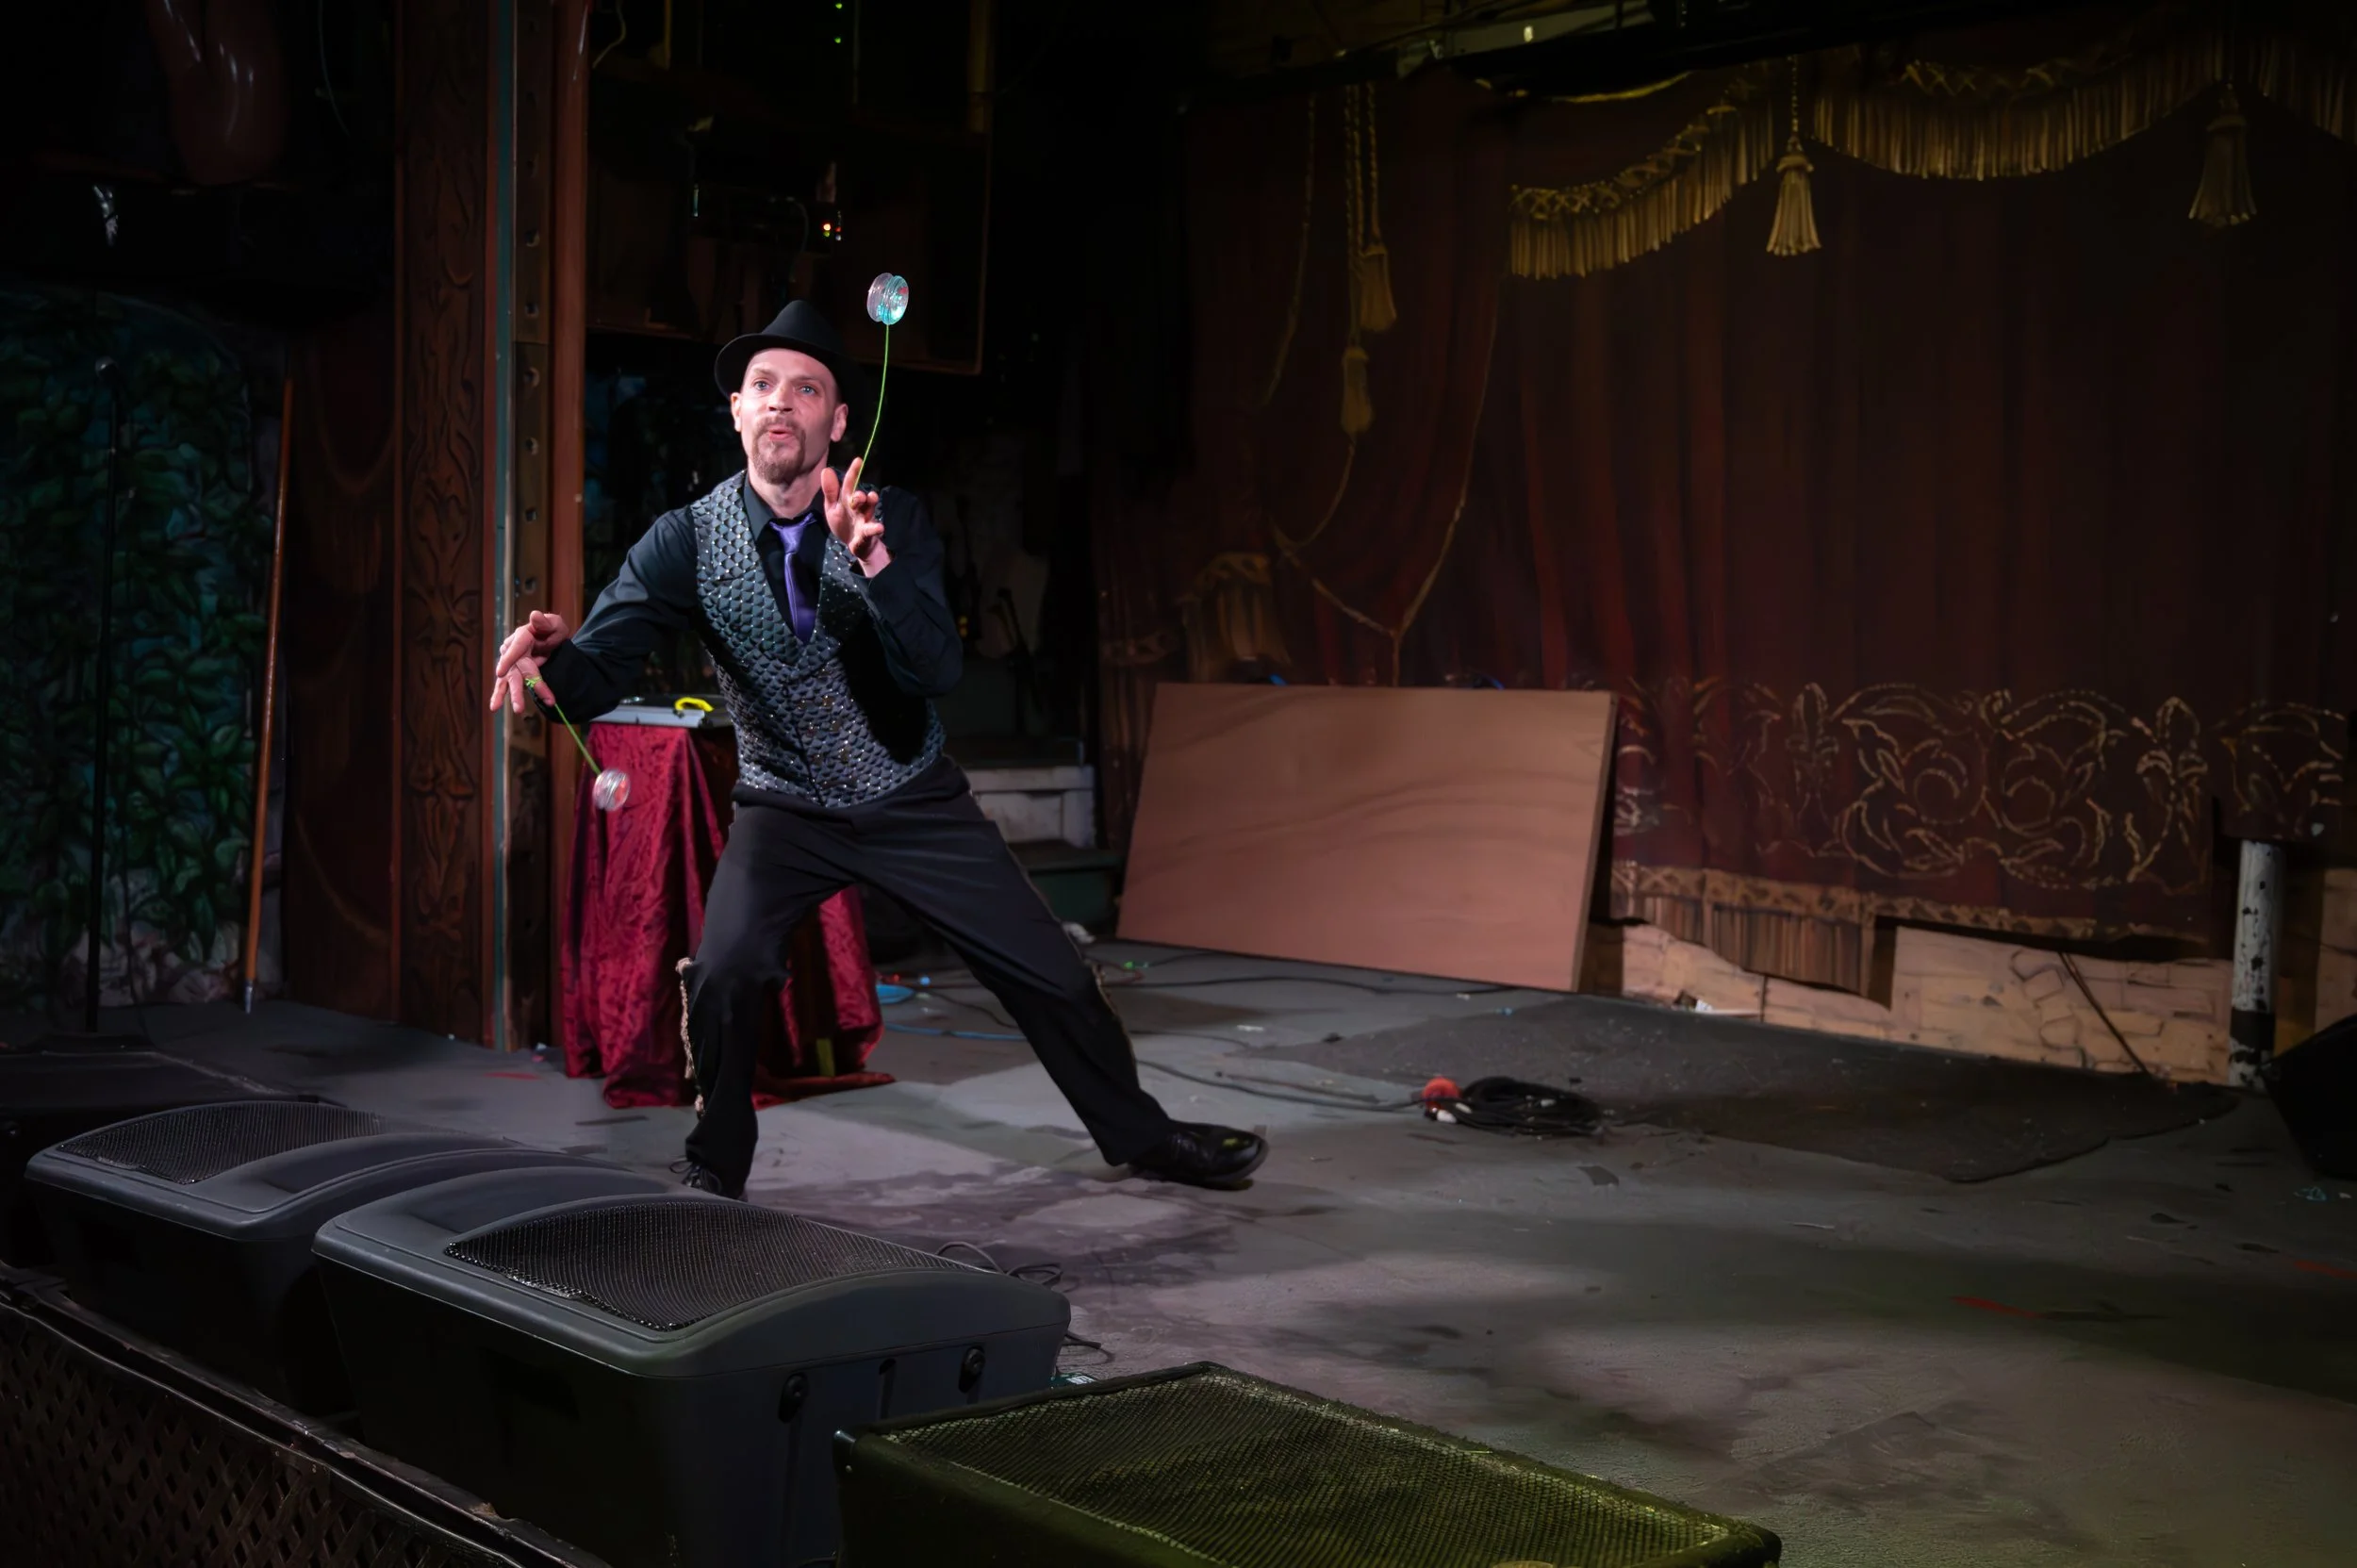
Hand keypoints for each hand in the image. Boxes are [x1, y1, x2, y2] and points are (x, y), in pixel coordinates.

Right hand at [489, 609, 569, 712]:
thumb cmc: (552, 631)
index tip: (501, 672)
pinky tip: (494, 707)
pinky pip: (505, 685)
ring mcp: (510, 663)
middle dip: (519, 689)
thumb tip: (535, 616)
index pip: (516, 649)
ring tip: (514, 710)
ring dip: (513, 696)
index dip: (508, 660)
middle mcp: (511, 651)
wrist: (551, 640)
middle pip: (515, 671)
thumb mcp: (554, 625)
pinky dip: (500, 696)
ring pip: (509, 681)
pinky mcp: (512, 673)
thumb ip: (546, 623)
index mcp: (521, 637)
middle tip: (519, 708)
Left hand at [820, 456, 890, 573]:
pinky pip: (871, 530)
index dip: (853, 472)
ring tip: (871, 497)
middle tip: (858, 494)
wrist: (855, 545)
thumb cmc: (843, 523)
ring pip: (868, 510)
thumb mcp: (833, 508)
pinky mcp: (867, 534)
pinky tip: (879, 527)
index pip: (850, 483)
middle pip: (860, 497)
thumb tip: (826, 469)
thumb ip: (830, 491)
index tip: (858, 460)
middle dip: (859, 494)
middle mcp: (858, 507)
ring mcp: (864, 519)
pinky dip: (875, 529)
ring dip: (870, 503)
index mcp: (847, 500)